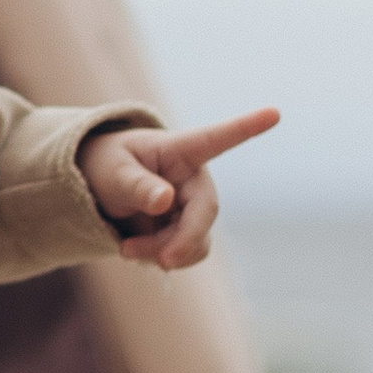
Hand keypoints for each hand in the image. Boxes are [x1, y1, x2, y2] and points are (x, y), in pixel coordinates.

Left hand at [80, 108, 279, 270]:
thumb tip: (166, 201)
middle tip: (162, 261)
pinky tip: (135, 251)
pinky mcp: (186, 231)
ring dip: (164, 253)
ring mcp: (193, 207)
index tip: (274, 111)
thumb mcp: (113, 172)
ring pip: (196, 240)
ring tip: (126, 250)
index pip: (217, 138)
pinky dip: (161, 259)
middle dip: (182, 240)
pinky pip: (186, 253)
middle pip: (205, 212)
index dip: (247, 127)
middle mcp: (194, 179)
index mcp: (180, 151)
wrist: (98, 192)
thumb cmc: (106, 167)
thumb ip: (136, 185)